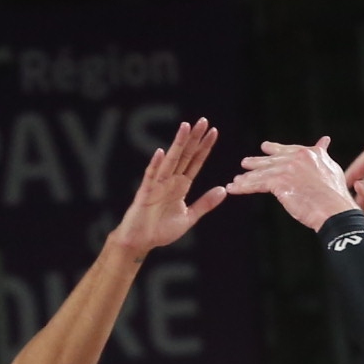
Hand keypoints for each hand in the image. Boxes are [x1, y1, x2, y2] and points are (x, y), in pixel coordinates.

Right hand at [105, 118, 228, 257]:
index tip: (214, 132)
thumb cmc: (161, 230)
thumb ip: (205, 203)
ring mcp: (157, 185)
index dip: (204, 147)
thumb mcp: (189, 217)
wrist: (140, 242)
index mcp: (181, 185)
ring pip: (170, 161)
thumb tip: (223, 190)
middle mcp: (170, 181)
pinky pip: (151, 177)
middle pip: (184, 155)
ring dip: (177, 144)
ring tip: (185, 127)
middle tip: (203, 121)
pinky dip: (155, 165)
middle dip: (194, 139)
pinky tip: (161, 153)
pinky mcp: (145, 194)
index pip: (195, 162)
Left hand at [230, 136, 356, 232]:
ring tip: (235, 180)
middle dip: (257, 162)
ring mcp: (287, 169)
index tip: (264, 147)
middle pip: (272, 160)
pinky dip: (244, 187)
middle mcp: (297, 157)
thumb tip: (325, 140)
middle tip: (245, 163)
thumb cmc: (336, 195)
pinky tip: (234, 188)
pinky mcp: (279, 183)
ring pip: (262, 173)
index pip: (287, 150)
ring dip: (247, 177)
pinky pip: (257, 184)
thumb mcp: (331, 167)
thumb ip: (323, 153)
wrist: (335, 210)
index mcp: (310, 153)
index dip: (274, 149)